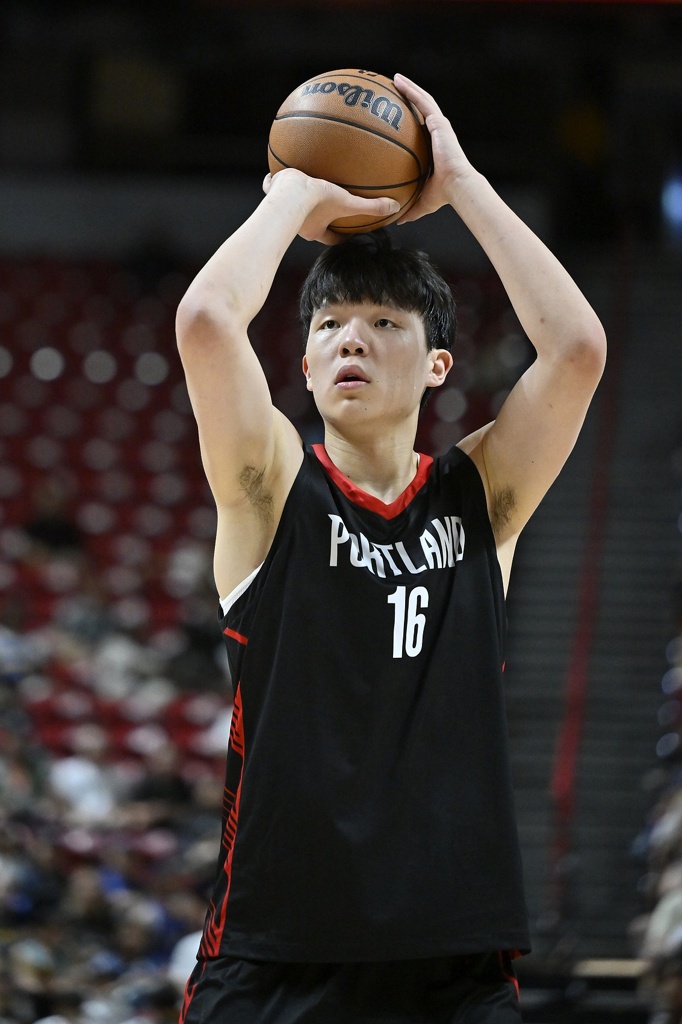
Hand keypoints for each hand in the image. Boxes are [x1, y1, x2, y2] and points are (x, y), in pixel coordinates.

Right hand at [263, 169, 399, 244]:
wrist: (289, 192)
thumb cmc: (317, 202)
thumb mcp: (348, 203)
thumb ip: (371, 207)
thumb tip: (395, 208)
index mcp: (316, 229)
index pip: (330, 238)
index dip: (339, 236)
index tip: (346, 232)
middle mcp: (299, 224)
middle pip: (309, 223)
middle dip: (315, 218)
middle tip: (322, 209)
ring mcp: (282, 208)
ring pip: (288, 206)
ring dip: (294, 200)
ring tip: (298, 188)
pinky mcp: (272, 190)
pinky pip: (271, 186)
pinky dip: (273, 181)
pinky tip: (275, 171)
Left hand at [393, 74, 474, 224]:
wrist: (457, 186)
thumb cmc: (443, 195)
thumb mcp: (422, 202)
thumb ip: (409, 208)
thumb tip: (396, 221)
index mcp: (434, 148)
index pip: (420, 130)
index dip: (410, 121)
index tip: (397, 116)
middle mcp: (437, 133)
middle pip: (421, 111)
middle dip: (408, 99)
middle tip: (393, 91)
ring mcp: (440, 125)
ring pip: (422, 100)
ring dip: (409, 88)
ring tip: (394, 79)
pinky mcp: (440, 122)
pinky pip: (423, 101)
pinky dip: (411, 90)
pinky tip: (398, 81)